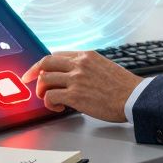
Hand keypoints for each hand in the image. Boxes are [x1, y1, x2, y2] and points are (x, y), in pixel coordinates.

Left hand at [20, 51, 141, 122]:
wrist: (134, 98)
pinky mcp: (75, 96)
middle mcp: (79, 64)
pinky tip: (58, 108)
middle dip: (33, 73)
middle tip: (29, 82)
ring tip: (51, 100)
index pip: (56, 55)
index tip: (37, 71)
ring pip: (45, 80)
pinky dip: (49, 103)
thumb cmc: (123, 87)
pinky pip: (50, 97)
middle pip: (45, 63)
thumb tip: (72, 75)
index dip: (44, 64)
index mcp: (86, 55)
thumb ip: (87, 67)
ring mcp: (76, 79)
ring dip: (43, 91)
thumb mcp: (104, 66)